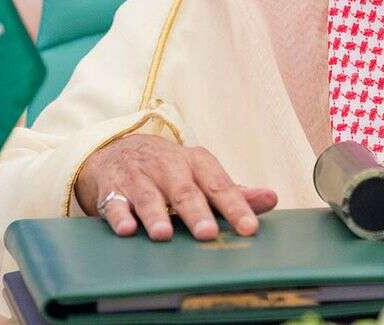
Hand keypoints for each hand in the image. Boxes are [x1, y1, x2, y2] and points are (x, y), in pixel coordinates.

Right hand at [74, 134, 276, 241]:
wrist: (118, 149)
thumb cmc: (171, 170)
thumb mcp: (203, 175)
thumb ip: (234, 192)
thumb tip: (271, 199)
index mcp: (198, 162)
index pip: (220, 185)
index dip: (236, 207)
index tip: (249, 229)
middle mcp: (169, 166)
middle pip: (185, 191)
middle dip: (196, 212)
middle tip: (207, 233)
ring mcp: (139, 176)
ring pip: (149, 196)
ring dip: (156, 215)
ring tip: (162, 235)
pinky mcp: (112, 188)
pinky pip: (114, 202)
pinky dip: (119, 216)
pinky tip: (126, 230)